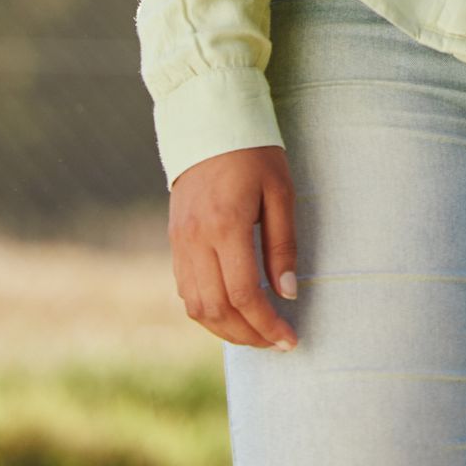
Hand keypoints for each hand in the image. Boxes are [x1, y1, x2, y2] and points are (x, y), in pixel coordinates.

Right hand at [169, 144, 298, 350]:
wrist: (209, 121)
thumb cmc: (255, 153)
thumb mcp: (280, 191)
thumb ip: (283, 244)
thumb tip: (287, 294)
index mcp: (225, 225)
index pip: (245, 294)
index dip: (268, 324)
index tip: (291, 339)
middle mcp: (195, 240)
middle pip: (217, 310)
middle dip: (249, 335)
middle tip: (277, 343)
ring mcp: (179, 243)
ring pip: (196, 307)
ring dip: (226, 329)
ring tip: (257, 334)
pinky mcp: (174, 241)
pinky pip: (186, 291)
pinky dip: (208, 310)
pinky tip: (233, 311)